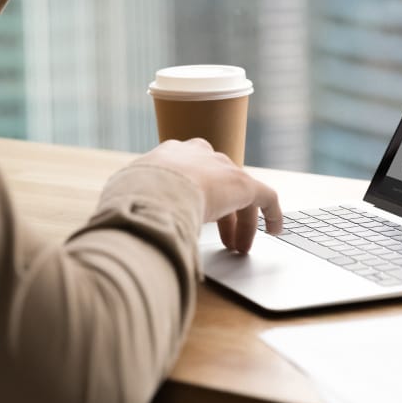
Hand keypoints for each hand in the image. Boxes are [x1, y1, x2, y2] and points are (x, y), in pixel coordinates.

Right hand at [132, 139, 282, 252]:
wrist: (150, 191)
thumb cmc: (130, 198)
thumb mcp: (125, 197)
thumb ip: (133, 205)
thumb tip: (125, 228)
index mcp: (168, 155)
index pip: (189, 171)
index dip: (196, 196)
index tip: (196, 217)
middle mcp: (197, 154)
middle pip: (217, 183)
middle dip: (222, 214)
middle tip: (223, 239)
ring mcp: (220, 167)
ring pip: (239, 194)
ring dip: (241, 222)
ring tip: (239, 248)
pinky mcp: (242, 183)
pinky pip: (265, 196)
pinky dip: (272, 213)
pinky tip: (276, 230)